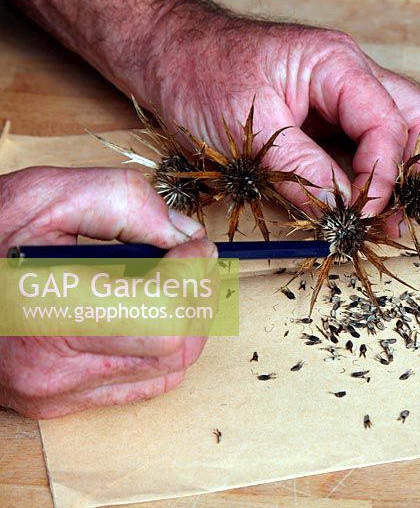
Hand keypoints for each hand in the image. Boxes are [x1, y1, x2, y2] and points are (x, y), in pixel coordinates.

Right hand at [0, 167, 214, 417]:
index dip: (192, 273)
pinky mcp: (61, 404)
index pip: (165, 314)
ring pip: (170, 368)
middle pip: (176, 346)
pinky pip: (146, 383)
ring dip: (185, 320)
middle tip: (187, 261)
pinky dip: (163, 346)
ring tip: (164, 281)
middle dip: (196, 296)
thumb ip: (126, 202)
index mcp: (44, 313)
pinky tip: (144, 310)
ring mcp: (57, 394)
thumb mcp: (45, 194)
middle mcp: (53, 370)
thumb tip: (186, 234)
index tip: (193, 245)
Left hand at [142, 18, 419, 230]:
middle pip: (417, 120)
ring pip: (400, 133)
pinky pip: (365, 147)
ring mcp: (342, 97)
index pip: (388, 126)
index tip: (362, 216)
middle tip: (395, 219)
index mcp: (336, 65)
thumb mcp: (247, 129)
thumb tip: (339, 210)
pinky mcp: (327, 118)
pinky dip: (367, 178)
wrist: (166, 52)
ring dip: (396, 177)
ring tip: (381, 219)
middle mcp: (350, 76)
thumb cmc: (197, 72)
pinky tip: (354, 206)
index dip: (382, 178)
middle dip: (413, 173)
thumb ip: (300, 170)